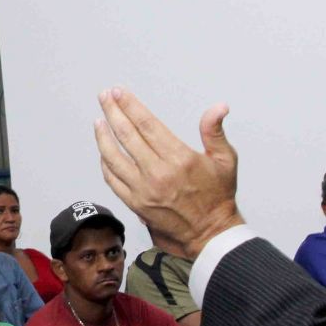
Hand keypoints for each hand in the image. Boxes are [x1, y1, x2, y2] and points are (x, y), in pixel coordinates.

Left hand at [95, 89, 244, 258]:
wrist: (210, 233)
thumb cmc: (218, 196)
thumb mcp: (226, 160)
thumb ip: (214, 131)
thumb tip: (219, 107)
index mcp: (179, 159)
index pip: (147, 124)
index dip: (130, 105)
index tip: (119, 92)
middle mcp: (158, 174)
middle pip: (127, 136)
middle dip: (113, 112)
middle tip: (104, 97)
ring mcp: (143, 191)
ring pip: (114, 158)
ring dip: (103, 137)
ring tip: (99, 121)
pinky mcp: (136, 205)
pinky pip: (113, 180)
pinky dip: (105, 164)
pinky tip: (104, 152)